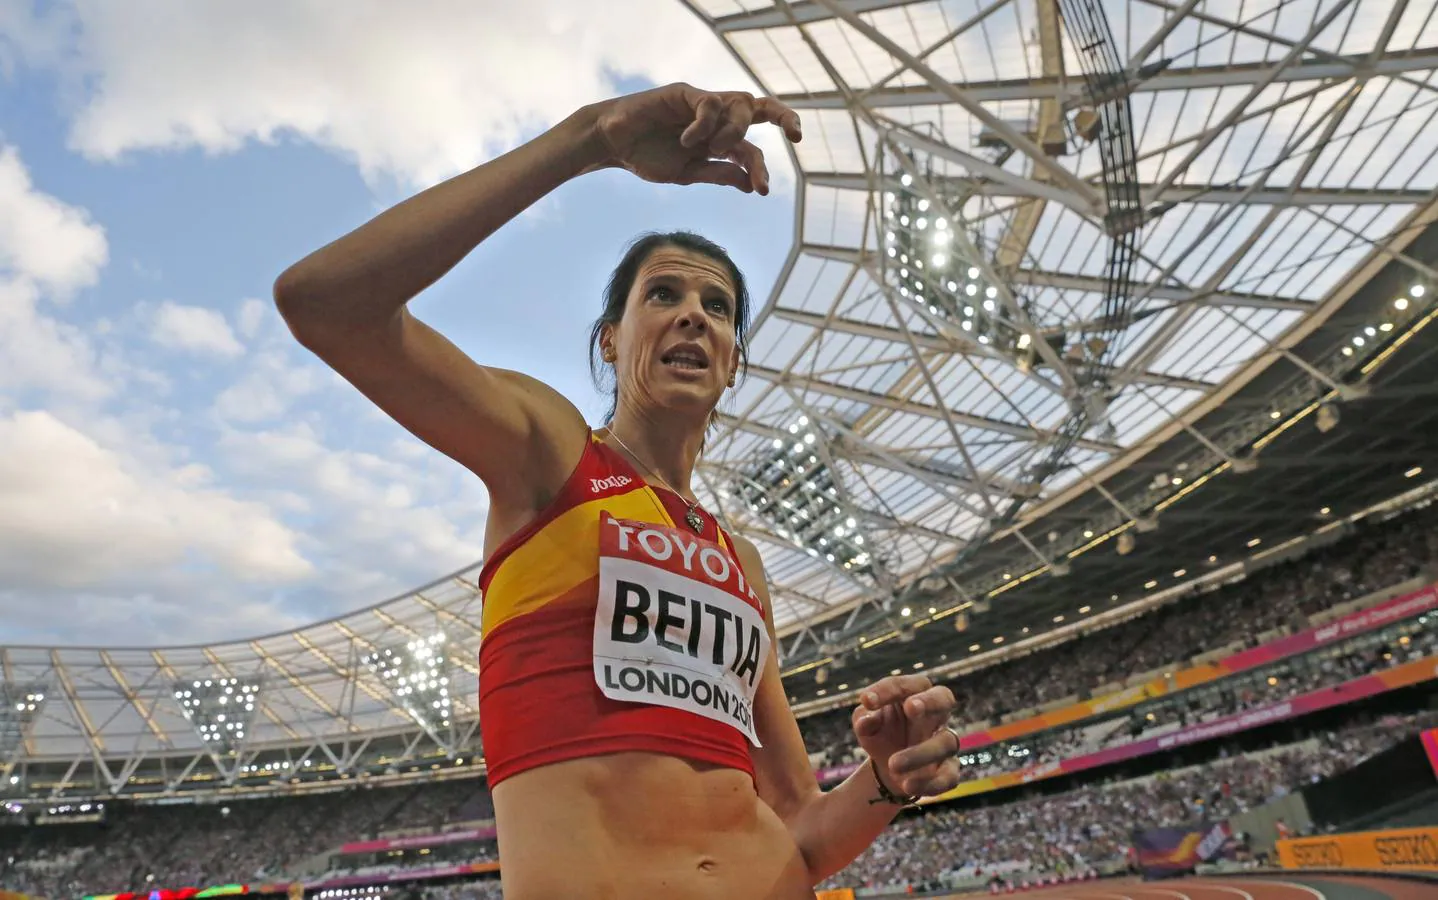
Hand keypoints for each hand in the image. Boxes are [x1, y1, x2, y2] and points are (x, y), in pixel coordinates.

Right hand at [588, 83, 801, 194]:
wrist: (613, 144)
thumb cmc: (647, 157)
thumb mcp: (687, 173)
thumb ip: (717, 174)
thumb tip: (751, 185)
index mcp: (717, 140)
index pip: (752, 145)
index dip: (763, 165)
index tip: (764, 190)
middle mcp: (715, 119)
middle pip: (759, 108)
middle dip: (784, 117)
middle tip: (796, 135)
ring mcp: (700, 103)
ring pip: (740, 104)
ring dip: (735, 130)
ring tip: (712, 148)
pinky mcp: (684, 93)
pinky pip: (709, 103)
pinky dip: (704, 125)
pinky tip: (687, 140)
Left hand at [851, 675, 961, 797]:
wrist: (887, 767)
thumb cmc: (879, 733)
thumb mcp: (866, 725)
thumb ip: (864, 719)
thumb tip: (865, 722)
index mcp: (913, 695)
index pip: (907, 685)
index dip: (888, 690)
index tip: (866, 700)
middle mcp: (935, 715)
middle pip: (944, 697)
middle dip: (929, 701)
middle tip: (911, 708)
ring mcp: (944, 741)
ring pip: (946, 741)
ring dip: (920, 753)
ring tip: (892, 765)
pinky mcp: (949, 769)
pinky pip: (949, 776)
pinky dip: (930, 783)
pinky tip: (908, 786)